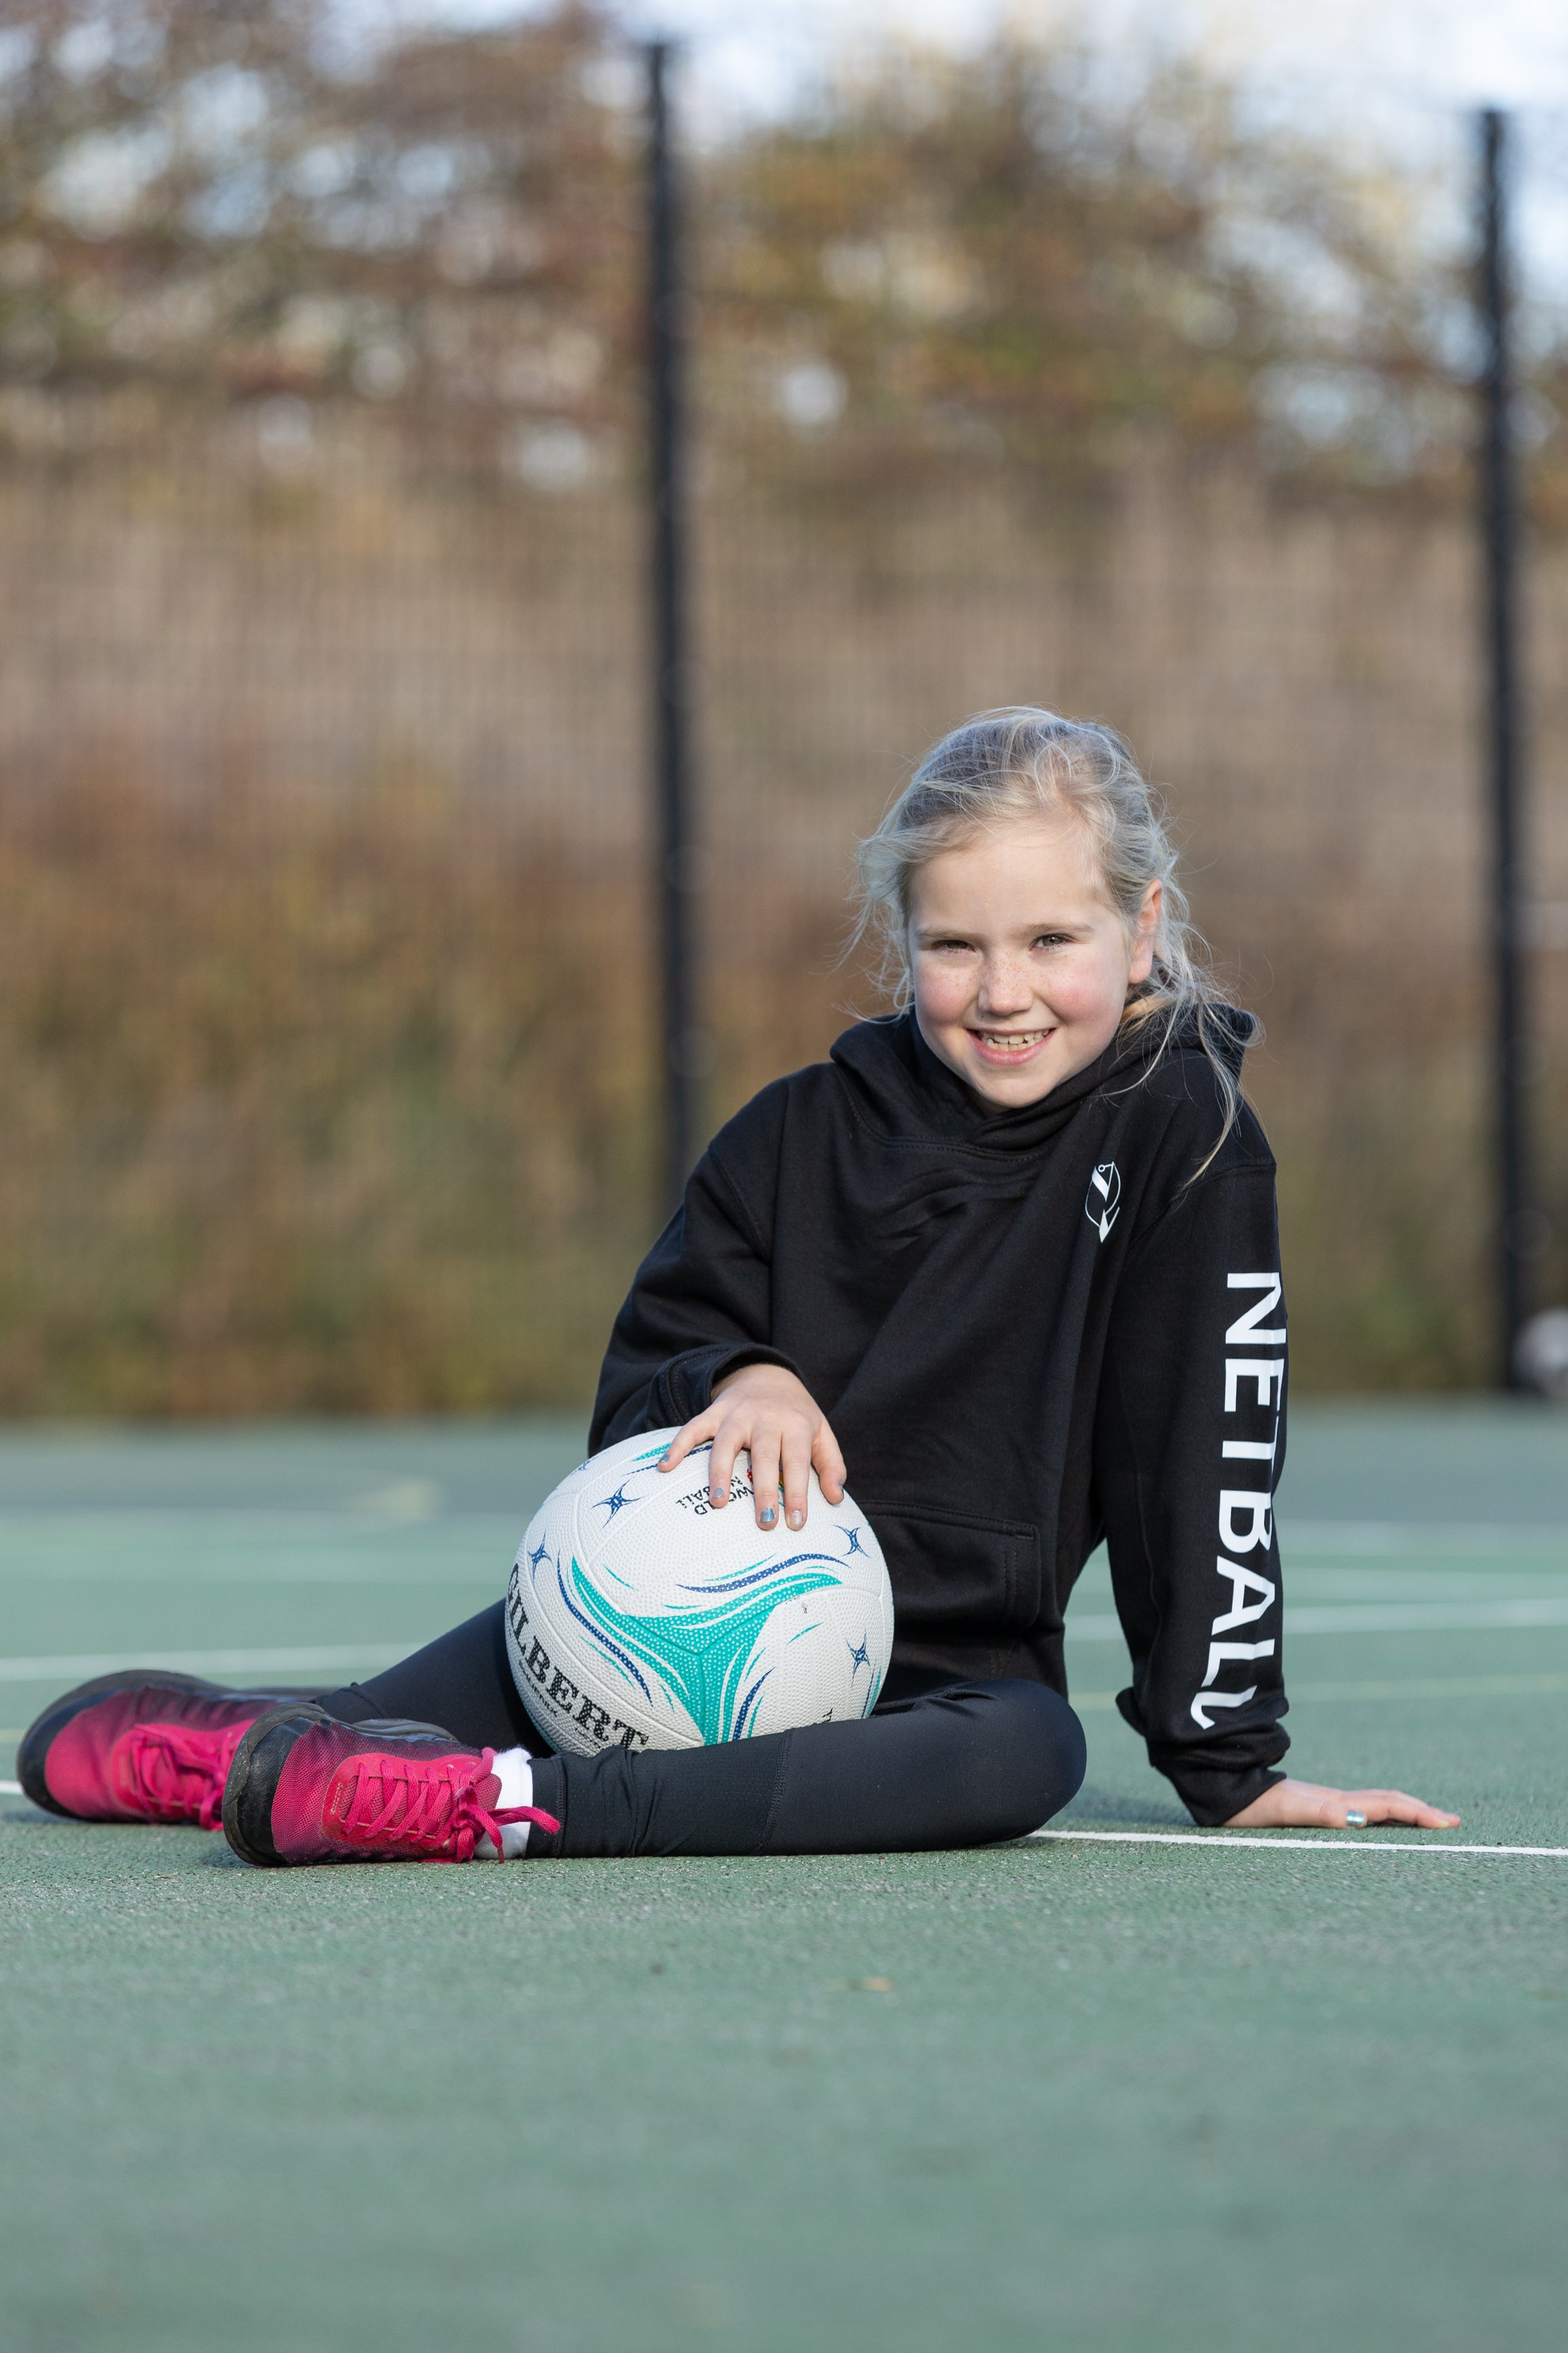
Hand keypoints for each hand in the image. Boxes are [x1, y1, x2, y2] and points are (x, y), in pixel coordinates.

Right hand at [658, 1364, 845, 1532]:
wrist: (768, 1374)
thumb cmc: (796, 1415)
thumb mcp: (821, 1432)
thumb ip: (830, 1464)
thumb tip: (836, 1498)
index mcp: (795, 1424)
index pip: (797, 1461)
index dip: (797, 1492)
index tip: (796, 1523)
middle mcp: (765, 1418)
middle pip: (764, 1455)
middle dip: (763, 1489)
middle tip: (765, 1521)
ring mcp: (736, 1414)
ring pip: (725, 1443)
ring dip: (720, 1472)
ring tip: (718, 1503)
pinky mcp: (713, 1412)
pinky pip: (692, 1428)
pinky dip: (677, 1446)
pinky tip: (665, 1467)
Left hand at [1224, 1776, 1459, 1830]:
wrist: (1223, 1789)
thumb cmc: (1252, 1806)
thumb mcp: (1287, 1811)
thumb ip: (1321, 1812)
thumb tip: (1359, 1817)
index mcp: (1336, 1803)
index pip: (1389, 1805)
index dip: (1420, 1813)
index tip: (1450, 1823)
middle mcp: (1337, 1802)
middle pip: (1389, 1803)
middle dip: (1421, 1813)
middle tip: (1452, 1824)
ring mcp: (1326, 1805)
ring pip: (1376, 1808)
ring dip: (1405, 1816)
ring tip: (1428, 1826)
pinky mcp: (1314, 1810)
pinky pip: (1360, 1815)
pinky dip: (1383, 1821)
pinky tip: (1383, 1829)